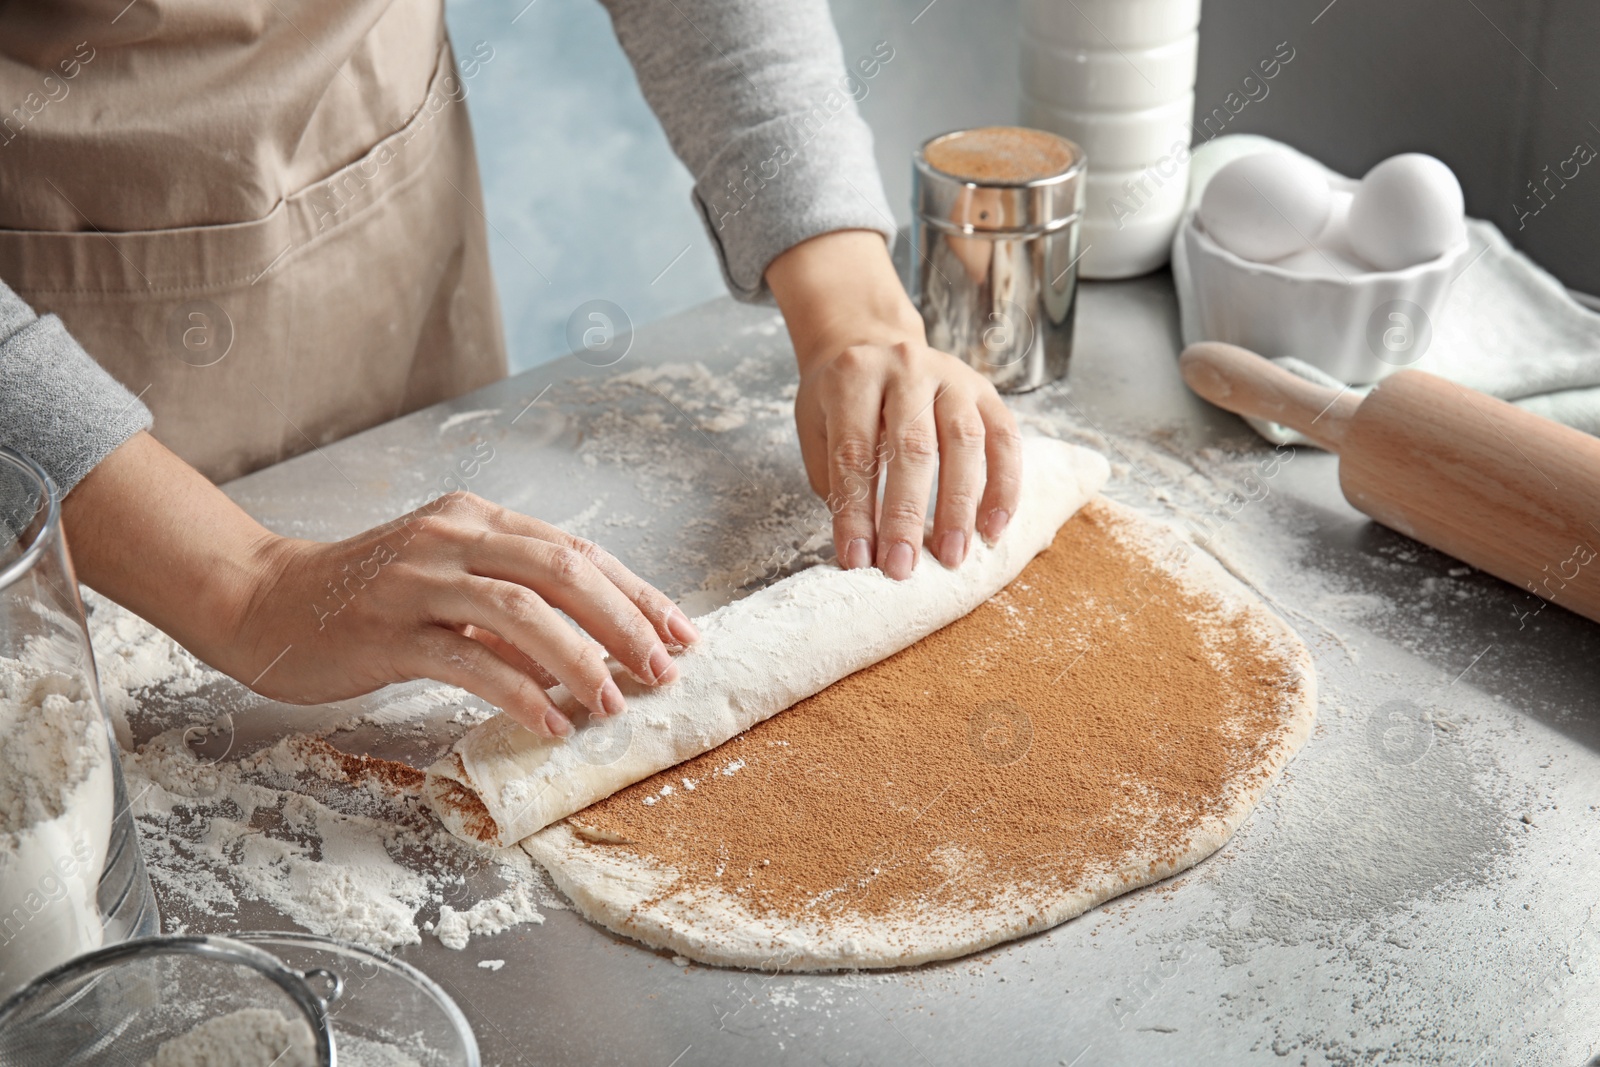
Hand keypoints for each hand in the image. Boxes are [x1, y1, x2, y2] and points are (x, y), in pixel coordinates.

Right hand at [238, 492, 697, 736]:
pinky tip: (549, 723)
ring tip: (614, 704)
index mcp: (476, 518)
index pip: (577, 550)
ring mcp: (418, 581)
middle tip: (663, 671)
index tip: (683, 632)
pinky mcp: (387, 630)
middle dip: (624, 622)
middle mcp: (452, 538)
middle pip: (562, 570)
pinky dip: (517, 691)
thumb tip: (593, 650)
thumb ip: (513, 607)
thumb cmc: (365, 598)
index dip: (637, 593)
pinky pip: (466, 659)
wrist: (263, 601)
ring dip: (579, 659)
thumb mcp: (449, 584)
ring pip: (521, 610)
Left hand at [766, 230, 1022, 579]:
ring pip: (964, 441)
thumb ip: (838, 483)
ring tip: (952, 556)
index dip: (856, 511)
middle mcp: (905, 367)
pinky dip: (1004, 486)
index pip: (854, 451)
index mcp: (853, 376)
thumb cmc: (841, 401)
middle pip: (912, 447)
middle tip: (903, 567)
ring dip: (960, 505)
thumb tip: (863, 552)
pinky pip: (1004, 438)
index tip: (858, 559)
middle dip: (907, 514)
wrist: (871, 343)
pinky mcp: (986, 390)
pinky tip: (993, 527)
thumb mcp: (819, 430)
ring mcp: (952, 375)